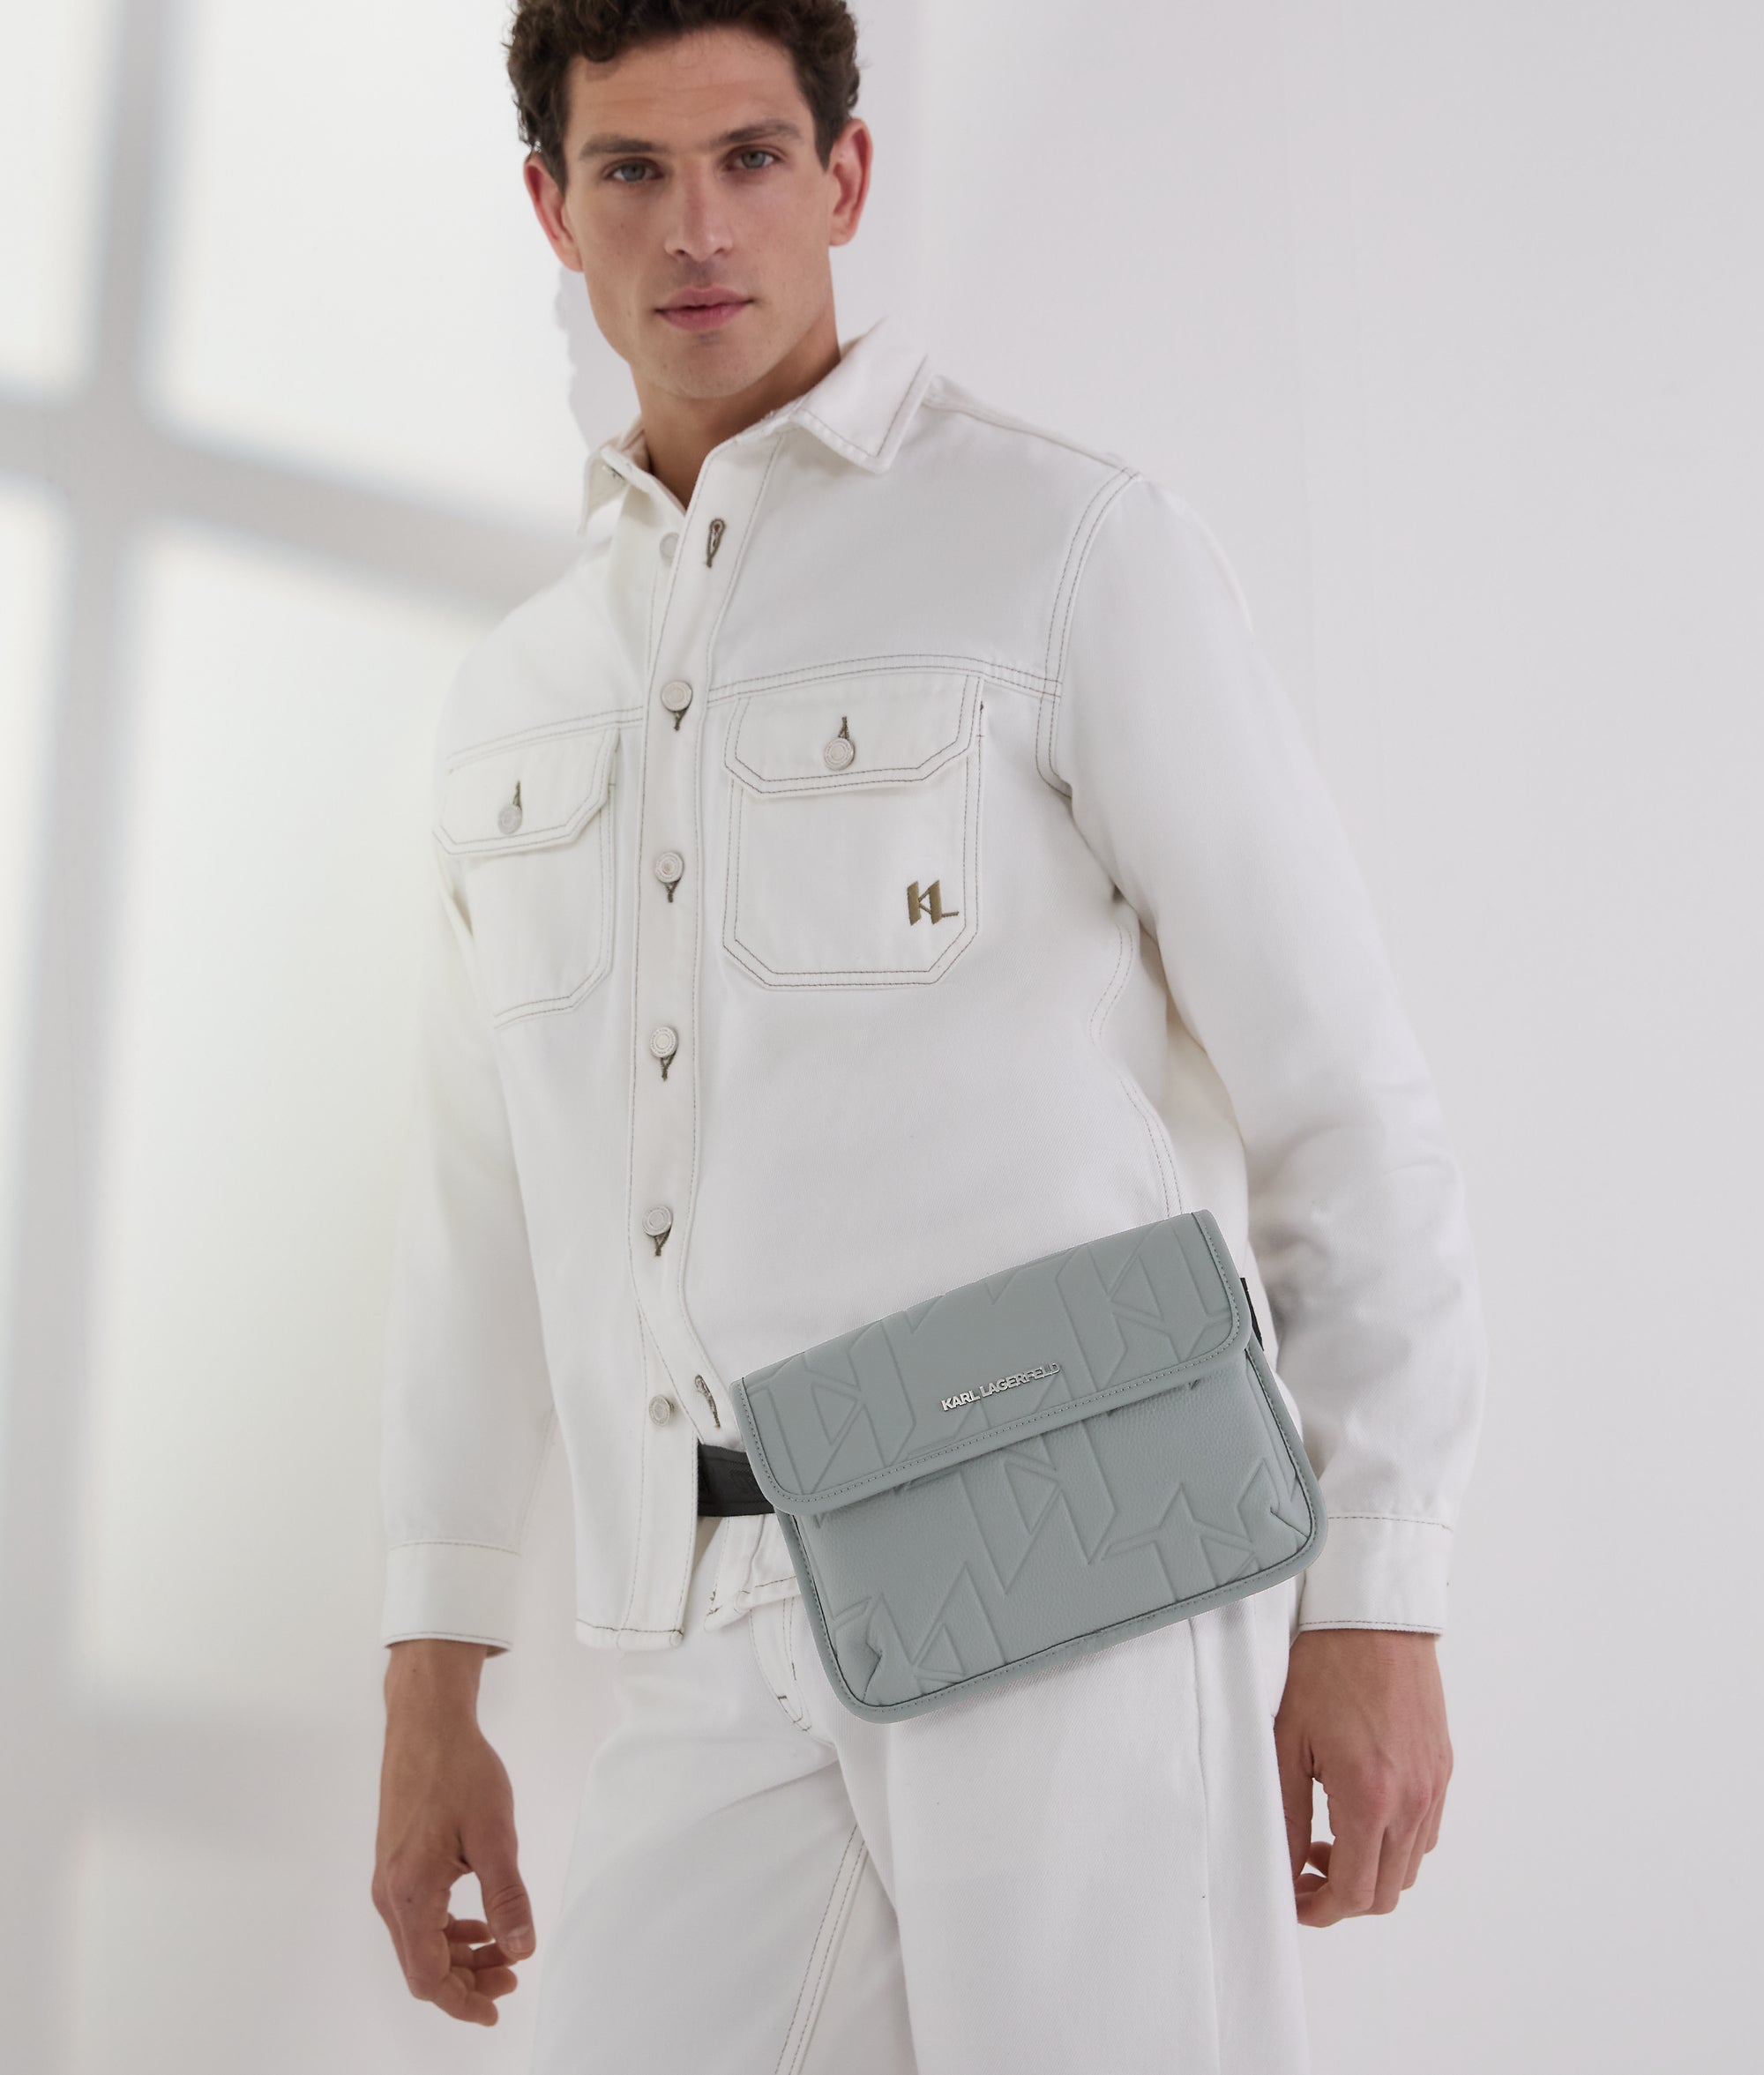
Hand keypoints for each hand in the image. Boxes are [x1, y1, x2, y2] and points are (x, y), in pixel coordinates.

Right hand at [372, 1641, 536, 2025]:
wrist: (426, 1723)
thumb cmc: (459, 1771)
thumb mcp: (495, 1835)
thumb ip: (507, 1898)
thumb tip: (521, 1948)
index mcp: (410, 1893)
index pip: (429, 1976)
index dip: (463, 2002)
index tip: (496, 2009)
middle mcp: (390, 1894)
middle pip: (422, 1965)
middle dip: (467, 1981)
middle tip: (511, 1977)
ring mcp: (389, 1879)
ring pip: (420, 1942)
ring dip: (460, 1956)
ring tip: (504, 1952)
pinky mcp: (396, 1864)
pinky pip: (419, 1917)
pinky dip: (449, 1930)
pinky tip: (479, 1922)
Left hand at [1273, 1628, 1452, 1926]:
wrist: (1373, 1617)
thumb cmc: (1325, 1668)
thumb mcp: (1289, 1742)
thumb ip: (1285, 1814)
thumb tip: (1281, 1867)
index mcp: (1371, 1799)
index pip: (1354, 1892)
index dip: (1318, 1910)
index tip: (1292, 1899)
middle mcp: (1413, 1802)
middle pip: (1386, 1892)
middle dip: (1341, 1899)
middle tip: (1302, 1874)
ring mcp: (1434, 1786)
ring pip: (1408, 1867)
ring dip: (1369, 1872)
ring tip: (1325, 1842)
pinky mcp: (1443, 1769)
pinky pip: (1425, 1833)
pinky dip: (1394, 1844)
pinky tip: (1360, 1815)